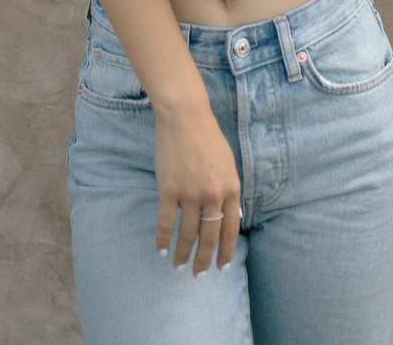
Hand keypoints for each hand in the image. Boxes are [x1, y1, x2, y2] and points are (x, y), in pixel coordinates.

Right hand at [155, 105, 241, 275]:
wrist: (185, 115)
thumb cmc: (207, 136)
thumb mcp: (228, 163)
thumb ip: (230, 190)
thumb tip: (232, 217)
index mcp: (231, 188)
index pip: (230, 229)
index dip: (226, 250)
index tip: (222, 267)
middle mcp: (213, 194)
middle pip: (209, 236)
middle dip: (204, 259)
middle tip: (200, 275)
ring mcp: (190, 193)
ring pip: (188, 233)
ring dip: (182, 253)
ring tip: (178, 266)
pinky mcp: (168, 189)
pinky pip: (166, 222)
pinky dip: (163, 239)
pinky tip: (160, 250)